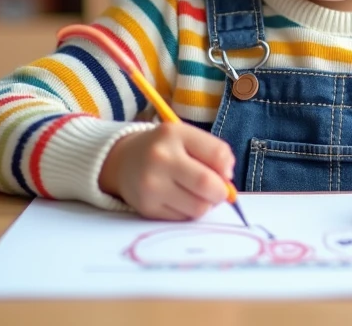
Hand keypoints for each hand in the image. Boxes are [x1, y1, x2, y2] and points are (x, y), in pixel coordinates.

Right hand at [98, 122, 235, 219]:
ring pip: (198, 207)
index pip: (217, 154)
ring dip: (205, 204)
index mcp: (173, 134)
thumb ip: (213, 153)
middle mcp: (159, 158)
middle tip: (217, 191)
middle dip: (221, 192)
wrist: (124, 161)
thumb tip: (228, 181)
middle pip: (208, 185)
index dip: (227, 169)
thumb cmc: (166, 149)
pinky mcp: (147, 208)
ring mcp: (151, 185)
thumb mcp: (186, 138)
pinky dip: (188, 211)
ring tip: (196, 193)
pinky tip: (178, 199)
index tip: (224, 173)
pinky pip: (183, 218)